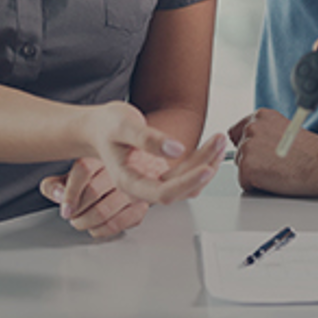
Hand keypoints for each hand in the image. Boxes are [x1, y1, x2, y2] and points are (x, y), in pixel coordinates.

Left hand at [39, 155, 151, 238]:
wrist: (138, 169)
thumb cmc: (101, 176)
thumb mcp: (74, 175)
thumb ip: (57, 184)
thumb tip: (56, 195)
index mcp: (102, 154)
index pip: (83, 169)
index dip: (69, 193)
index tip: (65, 209)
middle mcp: (121, 168)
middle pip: (92, 192)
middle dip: (76, 211)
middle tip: (72, 215)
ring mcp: (134, 187)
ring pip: (103, 210)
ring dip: (86, 222)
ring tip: (81, 220)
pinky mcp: (142, 205)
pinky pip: (118, 223)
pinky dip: (101, 229)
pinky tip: (96, 226)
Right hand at [83, 102, 224, 205]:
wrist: (98, 129)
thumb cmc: (106, 126)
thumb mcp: (123, 125)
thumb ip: (148, 139)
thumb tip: (176, 149)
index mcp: (128, 181)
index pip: (162, 192)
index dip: (187, 183)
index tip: (206, 168)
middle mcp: (142, 186)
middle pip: (180, 188)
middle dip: (204, 166)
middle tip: (219, 140)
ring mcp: (154, 181)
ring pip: (187, 183)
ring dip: (207, 163)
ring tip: (219, 139)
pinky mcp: (163, 175)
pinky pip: (187, 175)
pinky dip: (202, 162)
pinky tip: (212, 147)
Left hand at [228, 109, 317, 196]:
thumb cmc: (312, 152)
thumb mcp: (285, 131)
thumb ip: (266, 134)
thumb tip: (255, 147)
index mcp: (261, 116)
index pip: (237, 132)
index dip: (248, 147)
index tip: (260, 154)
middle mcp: (252, 127)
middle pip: (239, 152)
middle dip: (252, 161)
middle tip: (276, 165)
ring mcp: (248, 146)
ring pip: (242, 168)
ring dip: (256, 174)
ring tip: (279, 172)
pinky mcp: (248, 167)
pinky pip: (244, 183)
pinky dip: (257, 187)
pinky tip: (275, 181)